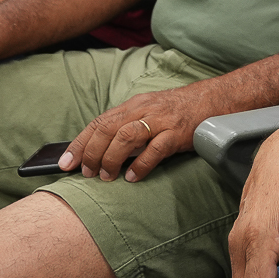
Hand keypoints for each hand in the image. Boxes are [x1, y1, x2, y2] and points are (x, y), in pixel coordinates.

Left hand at [60, 83, 216, 183]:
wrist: (213, 100)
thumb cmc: (178, 110)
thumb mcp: (149, 111)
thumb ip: (128, 126)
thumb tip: (101, 151)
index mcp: (133, 105)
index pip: (99, 122)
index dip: (79, 143)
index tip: (65, 163)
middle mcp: (143, 110)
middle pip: (108, 129)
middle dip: (91, 153)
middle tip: (86, 173)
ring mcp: (160, 121)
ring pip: (126, 136)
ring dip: (111, 158)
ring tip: (107, 176)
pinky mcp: (177, 132)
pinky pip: (155, 149)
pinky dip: (141, 165)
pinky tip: (133, 177)